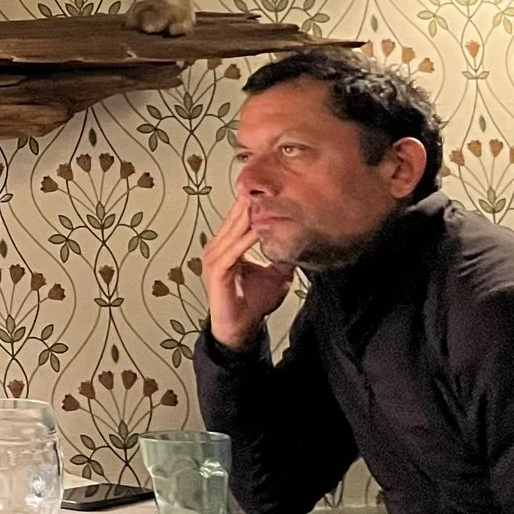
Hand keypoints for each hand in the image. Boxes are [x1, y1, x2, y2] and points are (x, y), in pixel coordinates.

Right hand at [201, 196, 295, 351]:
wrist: (239, 329)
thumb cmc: (253, 303)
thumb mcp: (275, 275)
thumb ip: (282, 257)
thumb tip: (300, 243)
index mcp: (225, 248)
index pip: (237, 220)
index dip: (250, 204)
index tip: (266, 188)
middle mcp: (216, 249)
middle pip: (233, 220)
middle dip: (248, 203)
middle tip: (263, 184)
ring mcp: (214, 260)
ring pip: (233, 232)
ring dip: (247, 217)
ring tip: (261, 201)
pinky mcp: (218, 272)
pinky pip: (234, 251)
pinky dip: (246, 239)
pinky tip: (259, 228)